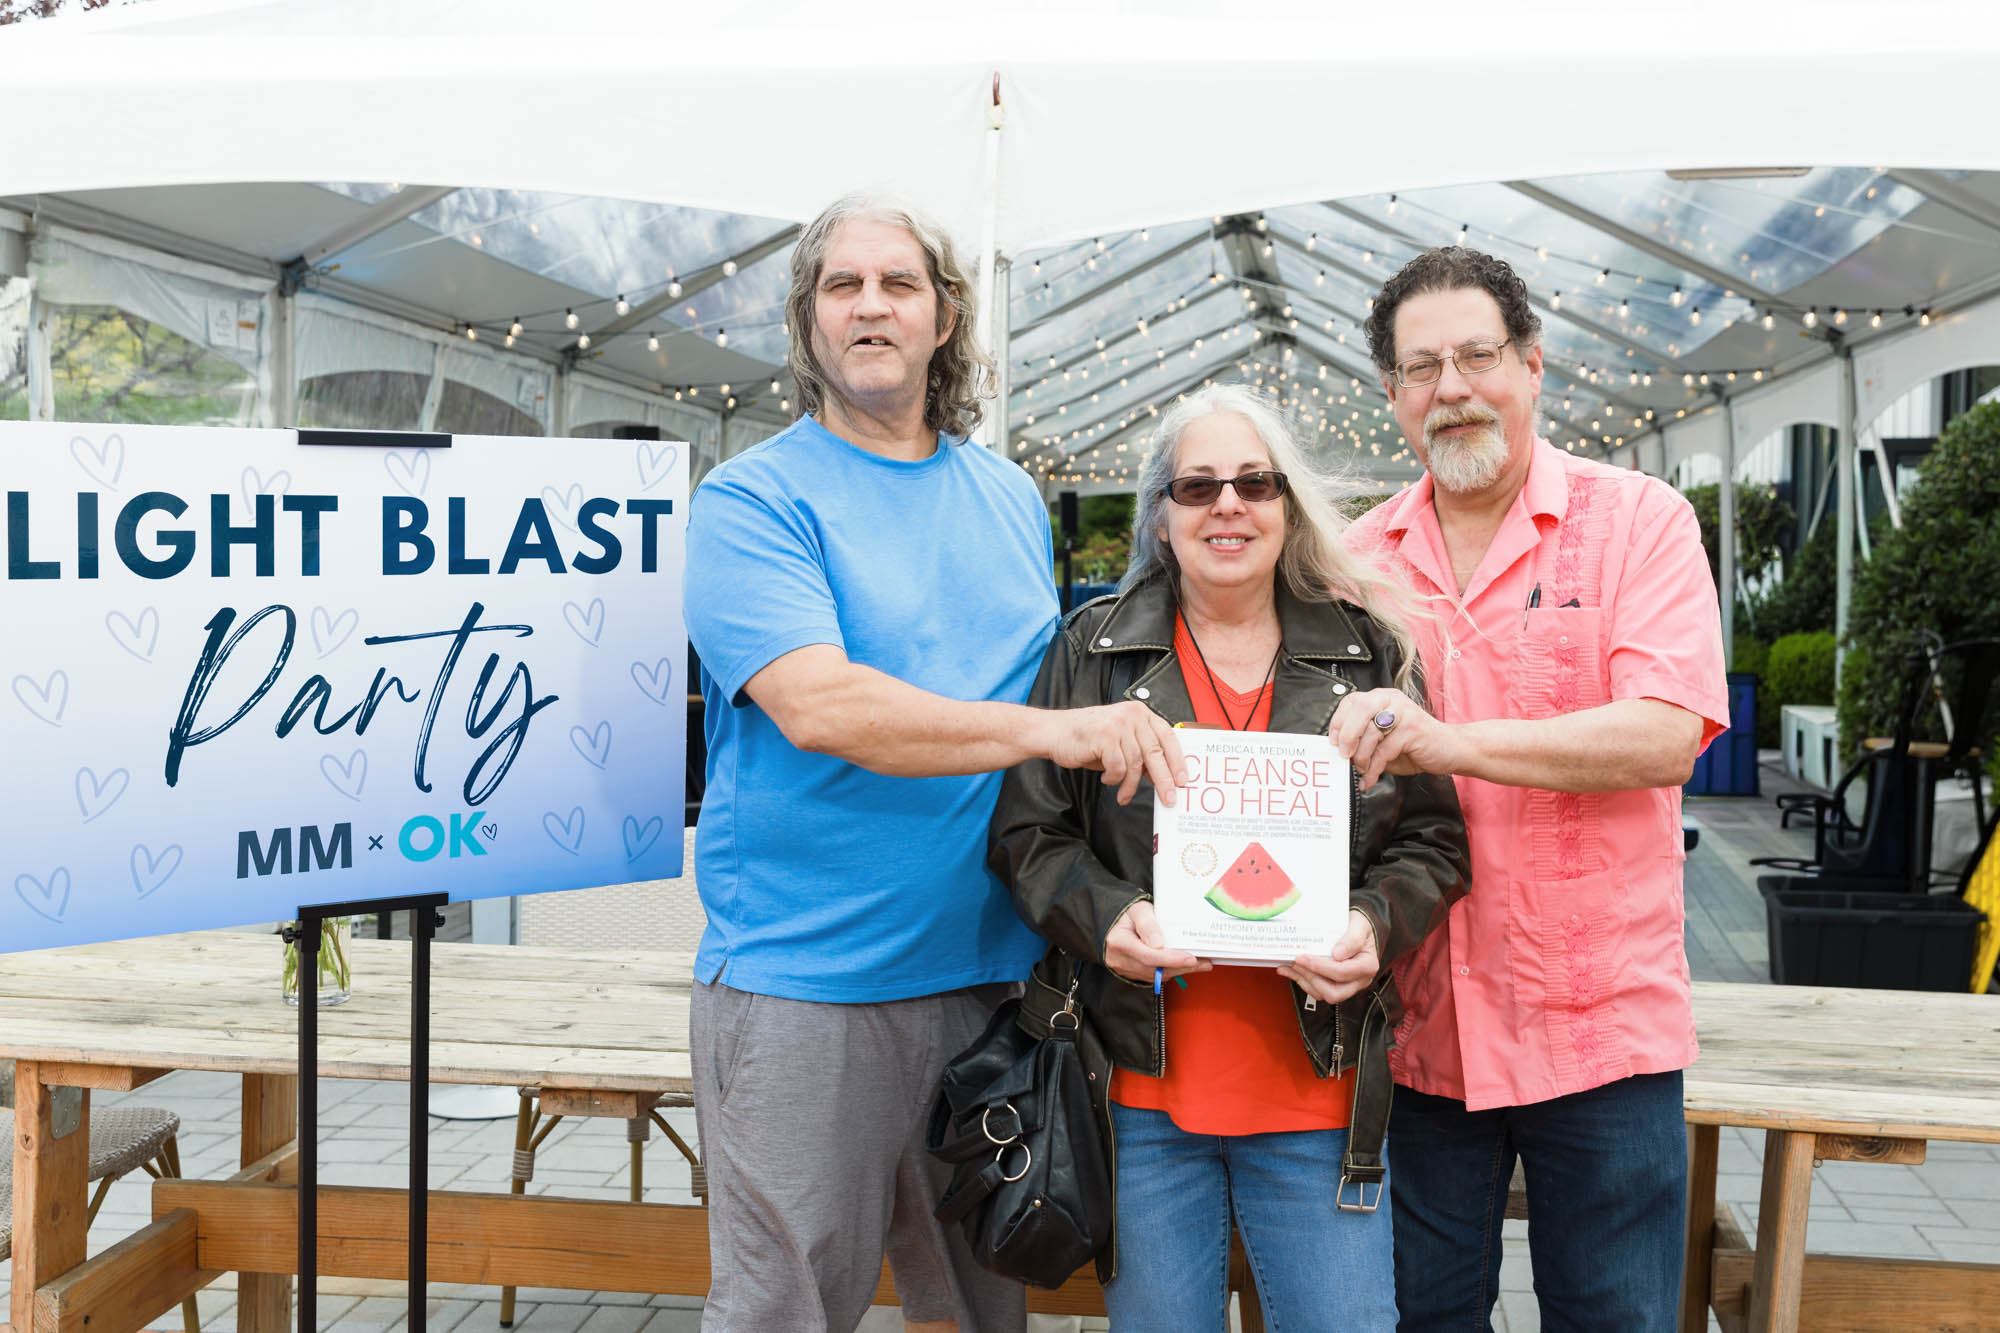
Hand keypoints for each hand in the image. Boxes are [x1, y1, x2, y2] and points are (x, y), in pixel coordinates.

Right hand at [1044, 701, 1188, 805]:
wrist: (1054, 732)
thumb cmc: (1087, 738)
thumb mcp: (1119, 740)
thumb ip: (1140, 751)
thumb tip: (1161, 775)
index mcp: (1139, 713)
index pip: (1167, 737)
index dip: (1178, 760)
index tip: (1184, 780)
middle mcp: (1131, 715)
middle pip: (1156, 753)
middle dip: (1164, 780)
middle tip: (1169, 799)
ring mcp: (1118, 725)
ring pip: (1136, 764)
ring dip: (1130, 785)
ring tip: (1123, 795)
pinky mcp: (1105, 737)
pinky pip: (1118, 768)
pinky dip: (1113, 779)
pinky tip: (1105, 779)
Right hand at [1103, 899, 1210, 985]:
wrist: (1114, 922)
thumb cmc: (1127, 913)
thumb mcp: (1138, 910)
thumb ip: (1148, 924)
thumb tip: (1158, 944)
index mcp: (1120, 942)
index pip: (1148, 956)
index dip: (1171, 959)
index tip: (1191, 958)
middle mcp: (1120, 960)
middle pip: (1155, 969)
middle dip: (1182, 967)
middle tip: (1204, 962)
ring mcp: (1125, 969)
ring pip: (1156, 976)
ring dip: (1180, 970)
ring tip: (1201, 963)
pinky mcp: (1132, 974)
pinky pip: (1154, 977)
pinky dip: (1171, 971)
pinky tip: (1186, 965)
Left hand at [1277, 910, 1379, 1006]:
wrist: (1357, 930)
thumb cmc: (1359, 927)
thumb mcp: (1359, 925)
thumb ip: (1352, 939)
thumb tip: (1338, 954)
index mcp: (1367, 965)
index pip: (1343, 973)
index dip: (1321, 967)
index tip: (1305, 957)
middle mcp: (1359, 980)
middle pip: (1334, 992)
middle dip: (1312, 977)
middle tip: (1296, 962)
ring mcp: (1347, 986)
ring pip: (1323, 994)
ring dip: (1304, 980)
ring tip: (1290, 965)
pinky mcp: (1335, 986)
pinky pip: (1317, 991)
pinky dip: (1301, 981)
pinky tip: (1290, 969)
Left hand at [1330, 687, 1457, 788]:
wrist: (1451, 750)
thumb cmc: (1414, 746)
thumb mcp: (1383, 739)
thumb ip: (1364, 739)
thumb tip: (1339, 752)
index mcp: (1382, 698)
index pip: (1351, 701)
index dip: (1338, 721)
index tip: (1333, 742)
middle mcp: (1391, 700)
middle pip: (1359, 709)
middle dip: (1346, 734)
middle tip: (1343, 755)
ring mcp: (1403, 712)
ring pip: (1371, 732)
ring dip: (1362, 757)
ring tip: (1362, 770)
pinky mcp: (1413, 728)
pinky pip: (1385, 750)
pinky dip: (1374, 769)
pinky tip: (1371, 779)